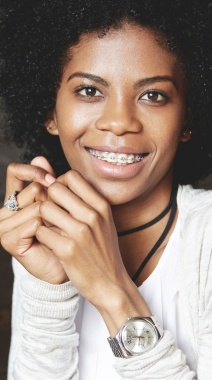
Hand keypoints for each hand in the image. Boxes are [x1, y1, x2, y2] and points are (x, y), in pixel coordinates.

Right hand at [0, 156, 67, 283]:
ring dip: (54, 218)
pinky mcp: (8, 238)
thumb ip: (47, 182)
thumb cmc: (63, 234)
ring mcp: (4, 225)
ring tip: (58, 231)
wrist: (67, 265)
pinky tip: (52, 239)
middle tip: (61, 218)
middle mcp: (6, 210)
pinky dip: (49, 229)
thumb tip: (39, 158)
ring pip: (36, 206)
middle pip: (32, 190)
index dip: (34, 171)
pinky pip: (35, 222)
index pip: (15, 171)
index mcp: (15, 199)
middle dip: (53, 202)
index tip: (52, 178)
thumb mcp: (57, 204)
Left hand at [36, 170, 150, 334]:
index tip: (60, 198)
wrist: (110, 284)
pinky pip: (41, 231)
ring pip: (45, 208)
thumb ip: (87, 202)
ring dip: (43, 218)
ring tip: (51, 228)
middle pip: (55, 188)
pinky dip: (43, 236)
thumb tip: (61, 182)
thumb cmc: (104, 251)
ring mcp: (80, 232)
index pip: (72, 176)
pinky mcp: (68, 250)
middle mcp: (93, 215)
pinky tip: (52, 243)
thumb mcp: (104, 221)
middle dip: (49, 199)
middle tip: (52, 213)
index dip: (60, 183)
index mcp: (102, 205)